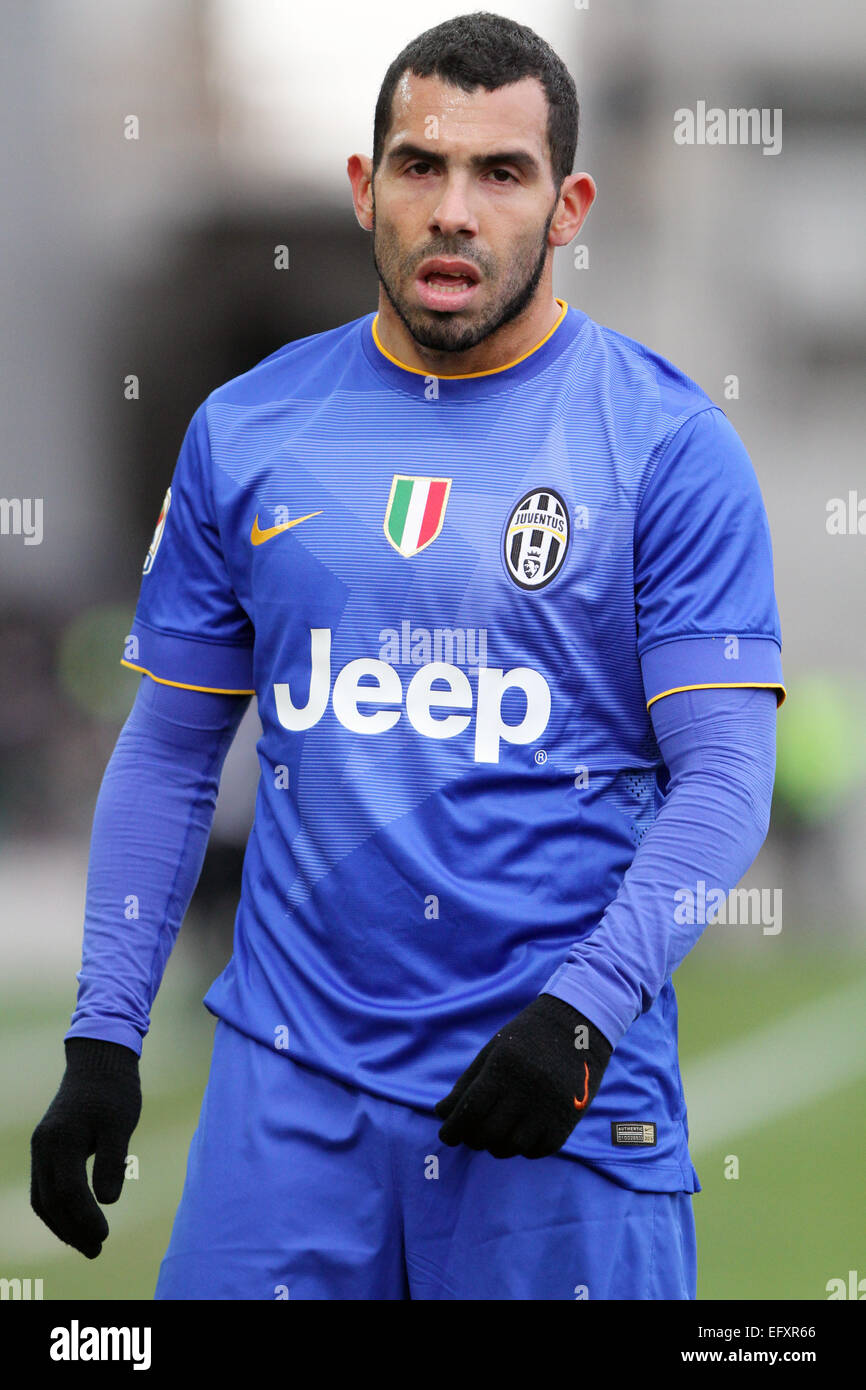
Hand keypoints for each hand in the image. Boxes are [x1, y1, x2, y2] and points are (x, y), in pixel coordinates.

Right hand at [30, 1038, 141, 1257]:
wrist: (99, 1060)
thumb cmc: (115, 1090)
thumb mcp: (120, 1124)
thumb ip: (111, 1161)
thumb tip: (107, 1201)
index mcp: (61, 1140)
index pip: (69, 1192)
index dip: (86, 1218)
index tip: (105, 1236)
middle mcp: (43, 1147)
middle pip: (51, 1201)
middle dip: (73, 1230)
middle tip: (97, 1251)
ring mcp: (41, 1147)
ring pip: (44, 1198)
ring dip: (63, 1225)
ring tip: (88, 1244)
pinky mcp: (46, 1147)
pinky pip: (45, 1187)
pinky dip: (58, 1209)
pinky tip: (77, 1221)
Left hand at [435, 993, 611, 1158]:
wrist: (578, 1026)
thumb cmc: (527, 1038)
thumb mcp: (493, 1052)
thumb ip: (467, 1084)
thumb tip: (441, 1114)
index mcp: (504, 1068)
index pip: (471, 1110)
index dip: (454, 1129)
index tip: (446, 1136)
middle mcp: (527, 1090)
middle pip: (488, 1133)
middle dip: (472, 1139)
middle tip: (469, 1134)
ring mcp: (549, 1108)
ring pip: (512, 1147)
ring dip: (497, 1146)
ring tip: (494, 1134)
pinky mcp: (568, 1121)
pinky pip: (538, 1150)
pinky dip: (523, 1149)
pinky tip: (518, 1136)